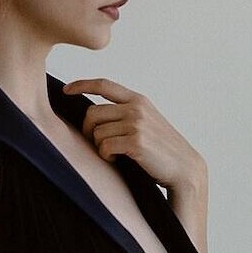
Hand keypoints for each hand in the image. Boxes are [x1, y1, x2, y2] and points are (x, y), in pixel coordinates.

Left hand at [61, 77, 205, 193]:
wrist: (184, 168)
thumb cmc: (162, 149)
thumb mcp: (147, 121)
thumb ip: (126, 113)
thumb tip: (93, 115)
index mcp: (138, 100)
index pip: (104, 85)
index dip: (82, 84)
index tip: (66, 90)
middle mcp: (136, 108)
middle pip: (92, 113)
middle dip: (88, 131)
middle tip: (96, 144)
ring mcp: (137, 124)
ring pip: (97, 132)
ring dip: (99, 147)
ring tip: (113, 154)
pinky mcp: (136, 142)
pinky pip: (104, 147)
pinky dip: (105, 156)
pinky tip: (115, 160)